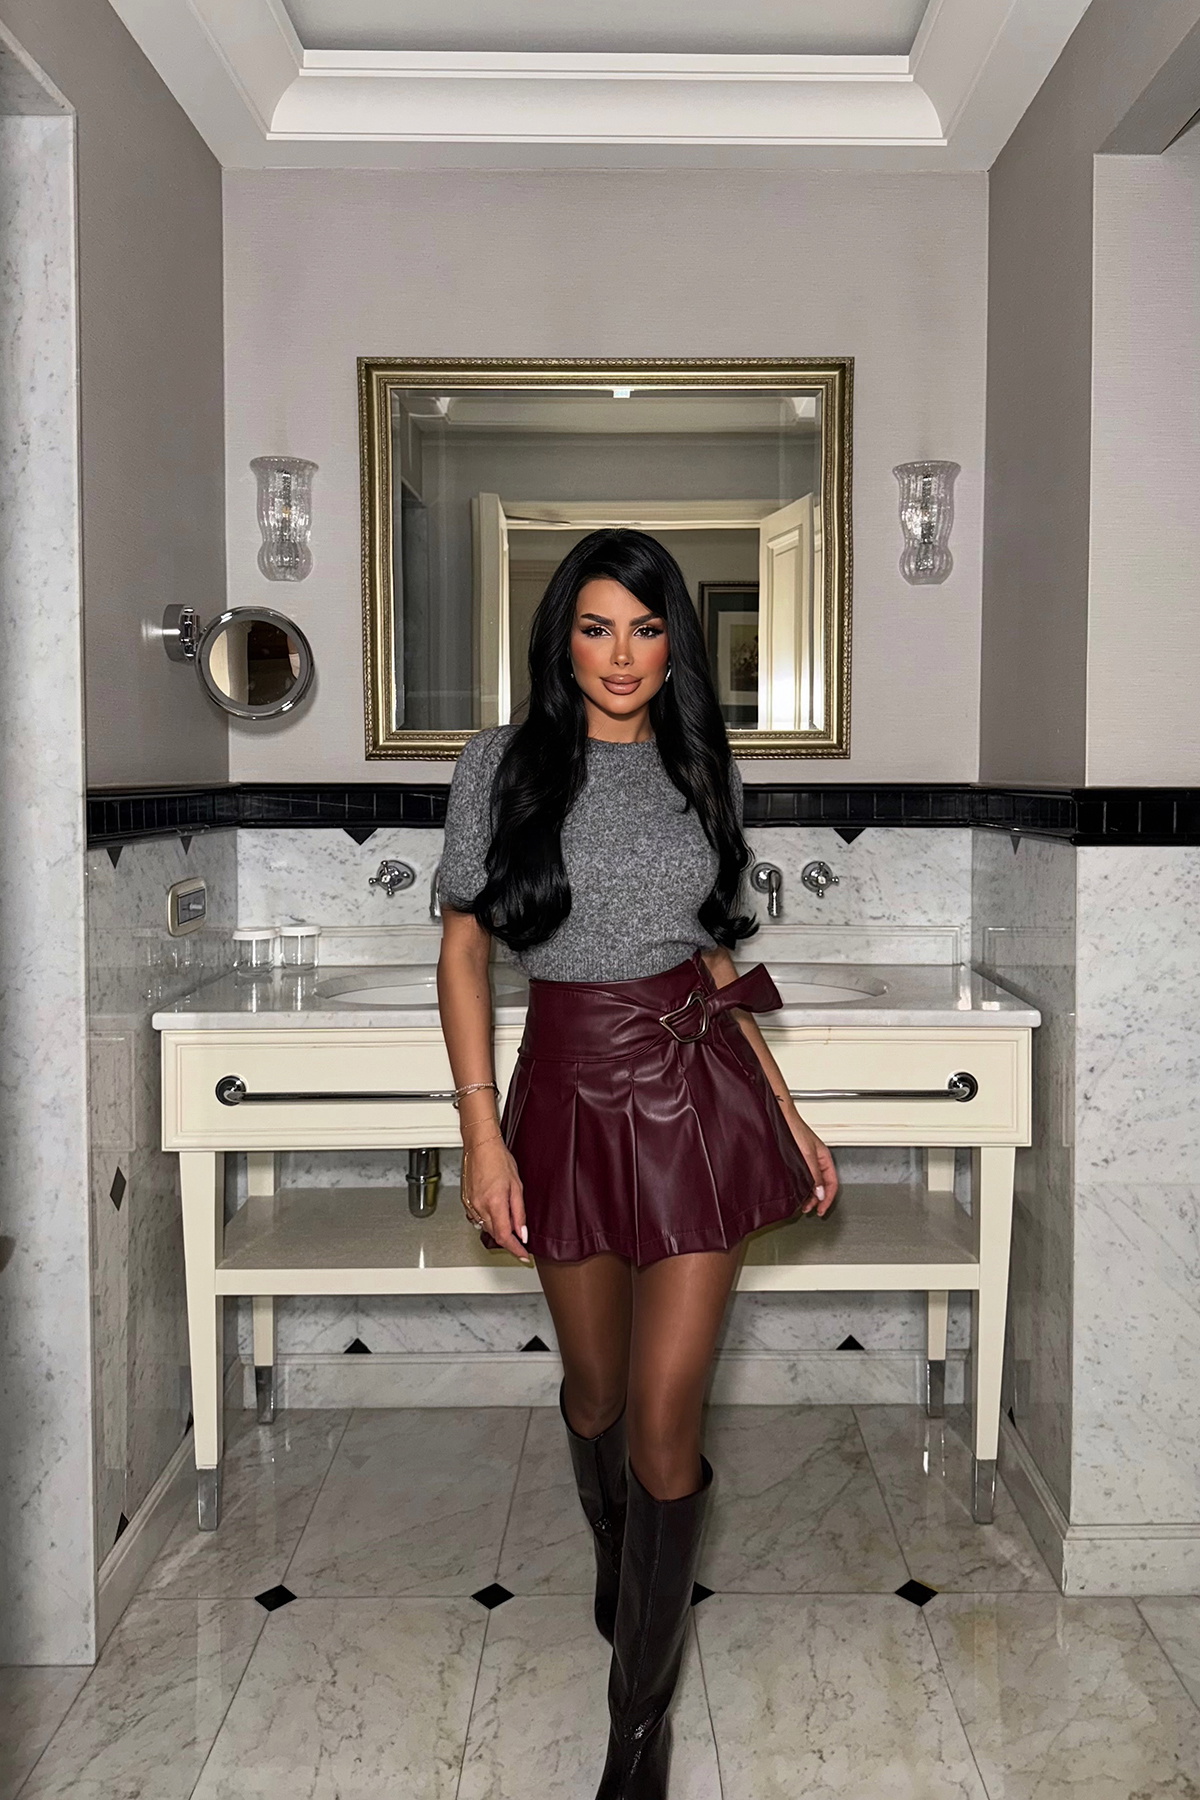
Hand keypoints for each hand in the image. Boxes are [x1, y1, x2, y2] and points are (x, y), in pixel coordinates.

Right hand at [462, 1135, 531, 1262]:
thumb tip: (522, 1232)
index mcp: (495, 1203)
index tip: (523, 1255)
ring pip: (485, 1227)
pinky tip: (494, 1214)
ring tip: (509, 1225)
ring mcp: (470, 1205)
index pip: (504, 1236)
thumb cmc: (499, 1160)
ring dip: (498, 1231)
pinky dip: (487, 1221)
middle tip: (520, 1242)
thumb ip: (519, 1212)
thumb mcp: (517, 1186)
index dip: (515, 1249)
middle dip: (508, 1241)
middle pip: (495, 1234)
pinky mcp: (466, 1201)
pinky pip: (477, 1219)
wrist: (480, 1146)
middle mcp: (480, 1207)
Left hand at [779, 1103, 837, 1216]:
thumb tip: (821, 1193)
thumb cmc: (795, 1129)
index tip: (821, 1210)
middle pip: (823, 1185)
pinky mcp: (798, 1160)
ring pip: (814, 1182)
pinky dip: (803, 1187)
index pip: (832, 1183)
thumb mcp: (807, 1155)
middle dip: (819, 1199)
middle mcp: (818, 1160)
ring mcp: (808, 1160)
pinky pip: (805, 1178)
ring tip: (804, 1205)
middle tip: (811, 1210)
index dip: (828, 1199)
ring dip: (810, 1195)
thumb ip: (815, 1175)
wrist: (781, 1118)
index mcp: (825, 1158)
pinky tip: (799, 1192)